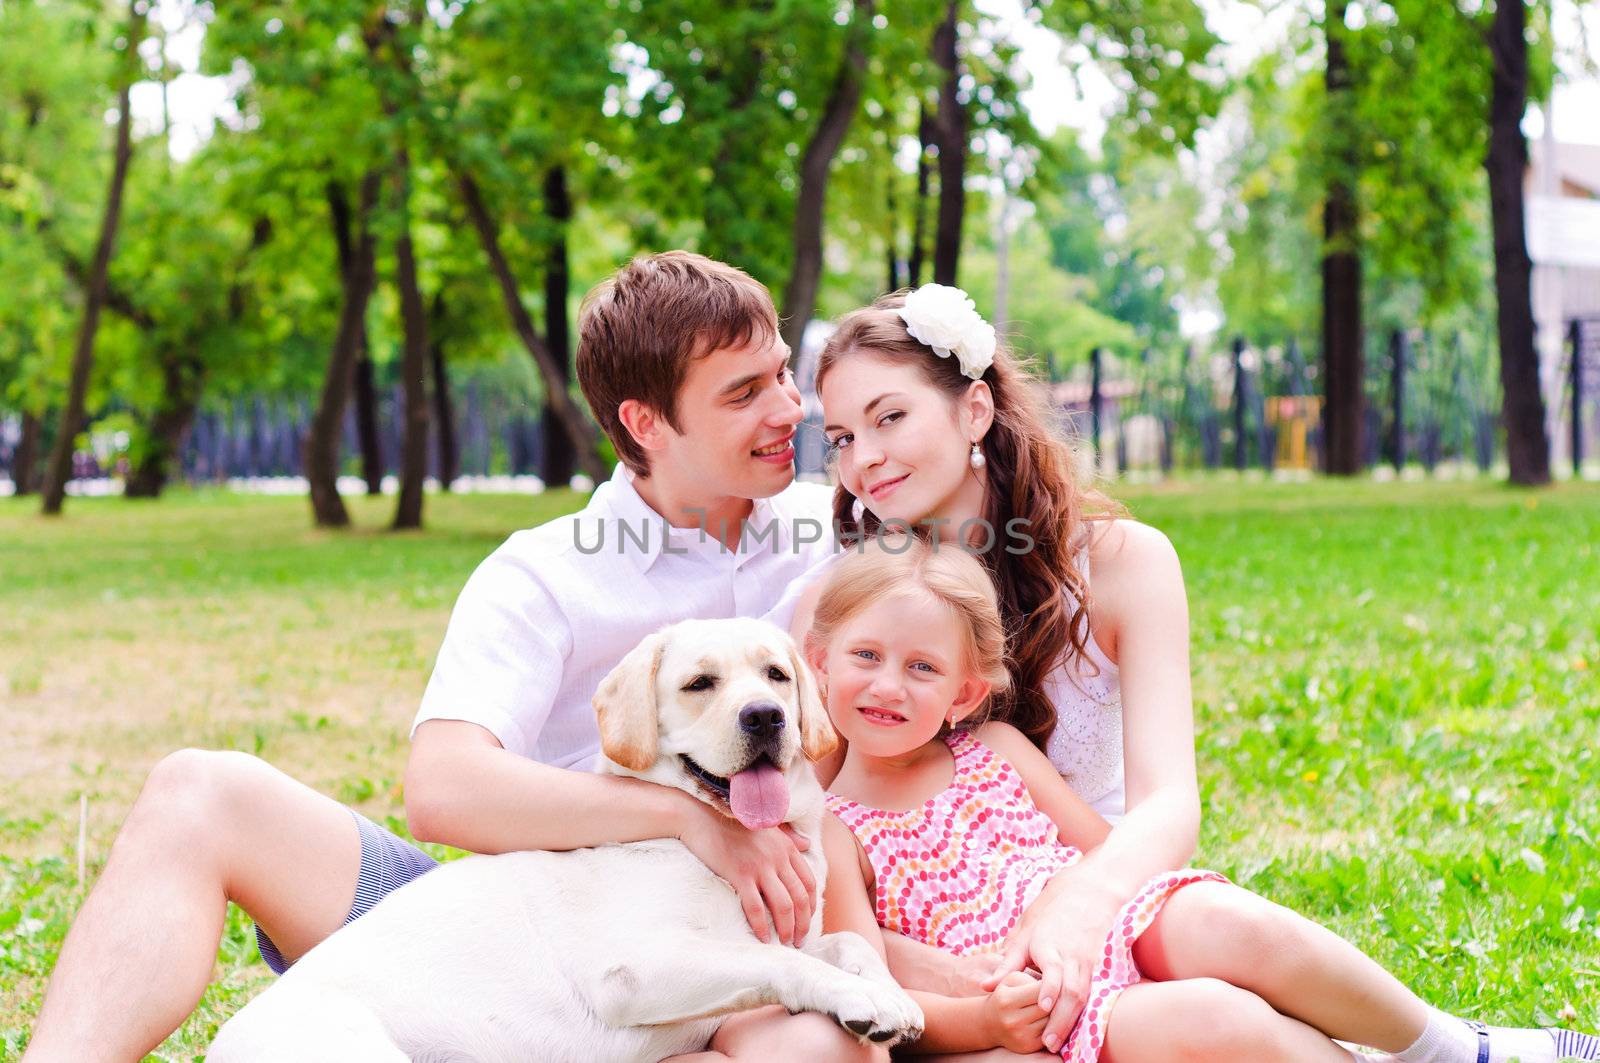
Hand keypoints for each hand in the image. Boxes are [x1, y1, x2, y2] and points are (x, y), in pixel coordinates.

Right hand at [677, 800, 816, 945]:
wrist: (701, 818)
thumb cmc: (732, 822)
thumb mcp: (767, 826)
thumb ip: (789, 837)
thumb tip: (808, 845)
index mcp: (786, 847)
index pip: (809, 882)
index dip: (812, 905)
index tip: (807, 920)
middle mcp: (777, 858)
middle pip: (800, 897)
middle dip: (803, 923)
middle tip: (799, 940)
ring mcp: (759, 867)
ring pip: (783, 905)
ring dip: (787, 928)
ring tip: (785, 942)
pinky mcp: (740, 875)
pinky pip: (755, 907)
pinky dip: (761, 926)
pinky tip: (762, 937)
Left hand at [982, 891, 1109, 1052]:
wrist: (1087, 894)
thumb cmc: (1049, 913)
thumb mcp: (1024, 932)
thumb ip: (1008, 962)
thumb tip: (986, 987)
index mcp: (1051, 945)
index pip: (1054, 970)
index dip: (1049, 989)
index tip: (1041, 1007)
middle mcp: (1071, 956)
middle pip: (1072, 992)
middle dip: (1061, 1019)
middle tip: (1047, 1043)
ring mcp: (1086, 963)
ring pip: (1083, 996)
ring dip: (1070, 1021)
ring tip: (1055, 1043)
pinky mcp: (1093, 968)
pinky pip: (1088, 994)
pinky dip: (1079, 1012)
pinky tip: (1068, 1028)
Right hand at [983, 971, 1048, 1053]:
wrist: (989, 1023)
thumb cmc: (1005, 996)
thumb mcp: (1011, 980)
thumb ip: (1030, 979)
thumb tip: (1052, 987)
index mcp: (1007, 999)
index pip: (1040, 990)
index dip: (1050, 984)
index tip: (1053, 980)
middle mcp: (1012, 1020)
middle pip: (1048, 1007)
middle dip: (1056, 999)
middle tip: (1058, 993)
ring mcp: (1020, 1036)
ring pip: (1051, 1022)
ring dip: (1056, 1013)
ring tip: (1052, 1006)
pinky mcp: (1028, 1046)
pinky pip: (1050, 1034)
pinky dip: (1052, 1026)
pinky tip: (1048, 1019)